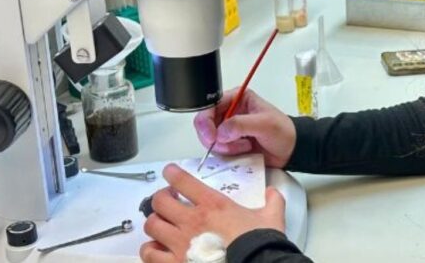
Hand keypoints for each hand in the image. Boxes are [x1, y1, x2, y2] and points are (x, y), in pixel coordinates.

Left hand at [140, 163, 284, 261]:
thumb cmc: (258, 244)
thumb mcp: (271, 217)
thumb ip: (272, 201)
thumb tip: (274, 193)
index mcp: (212, 205)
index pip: (183, 180)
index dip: (172, 173)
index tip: (170, 172)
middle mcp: (192, 221)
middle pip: (160, 201)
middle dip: (161, 199)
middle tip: (167, 201)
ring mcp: (180, 243)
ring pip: (152, 225)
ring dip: (155, 224)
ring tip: (161, 225)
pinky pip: (150, 253)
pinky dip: (150, 249)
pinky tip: (157, 249)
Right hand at [194, 88, 295, 167]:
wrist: (291, 150)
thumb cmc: (283, 131)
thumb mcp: (264, 124)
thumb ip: (241, 124)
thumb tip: (221, 131)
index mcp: (237, 98)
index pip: (211, 106)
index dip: (206, 121)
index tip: (212, 137)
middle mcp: (229, 112)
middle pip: (205, 124)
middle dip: (215, 137)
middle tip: (228, 144)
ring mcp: (228, 129)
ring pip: (209, 139)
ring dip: (224, 147)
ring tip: (244, 146)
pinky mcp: (229, 144)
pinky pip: (217, 150)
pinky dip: (227, 154)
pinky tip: (243, 151)